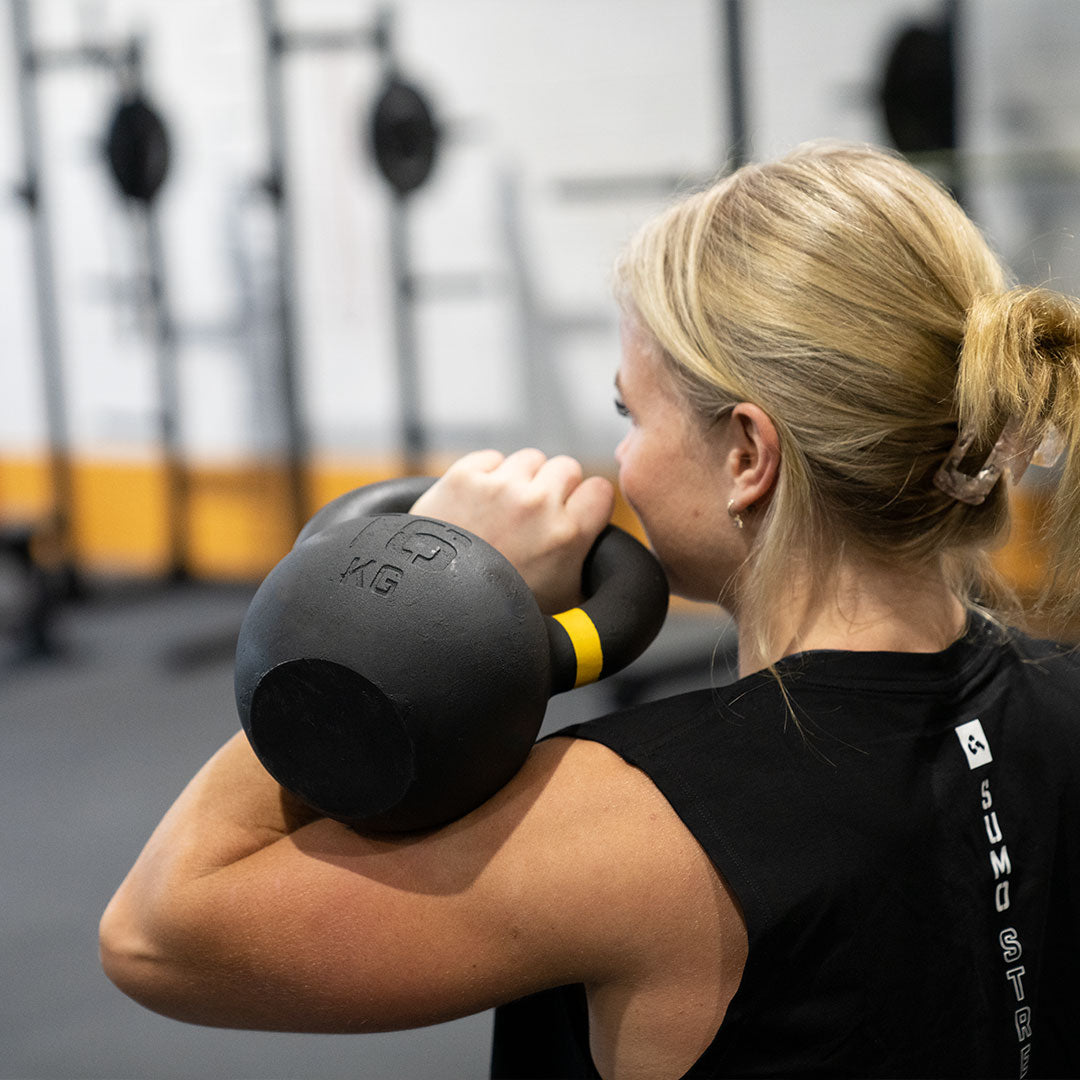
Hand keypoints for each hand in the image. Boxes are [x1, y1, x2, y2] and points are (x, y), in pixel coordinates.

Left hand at [410, 449, 614, 613]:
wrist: (436, 610)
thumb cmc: (501, 613)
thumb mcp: (566, 602)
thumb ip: (594, 570)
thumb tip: (617, 564)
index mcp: (569, 534)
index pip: (600, 489)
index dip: (585, 503)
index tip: (572, 515)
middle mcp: (537, 504)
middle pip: (565, 467)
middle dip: (554, 489)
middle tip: (535, 517)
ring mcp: (498, 487)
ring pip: (529, 459)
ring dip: (521, 480)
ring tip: (504, 512)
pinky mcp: (463, 477)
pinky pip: (491, 458)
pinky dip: (486, 476)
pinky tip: (478, 506)